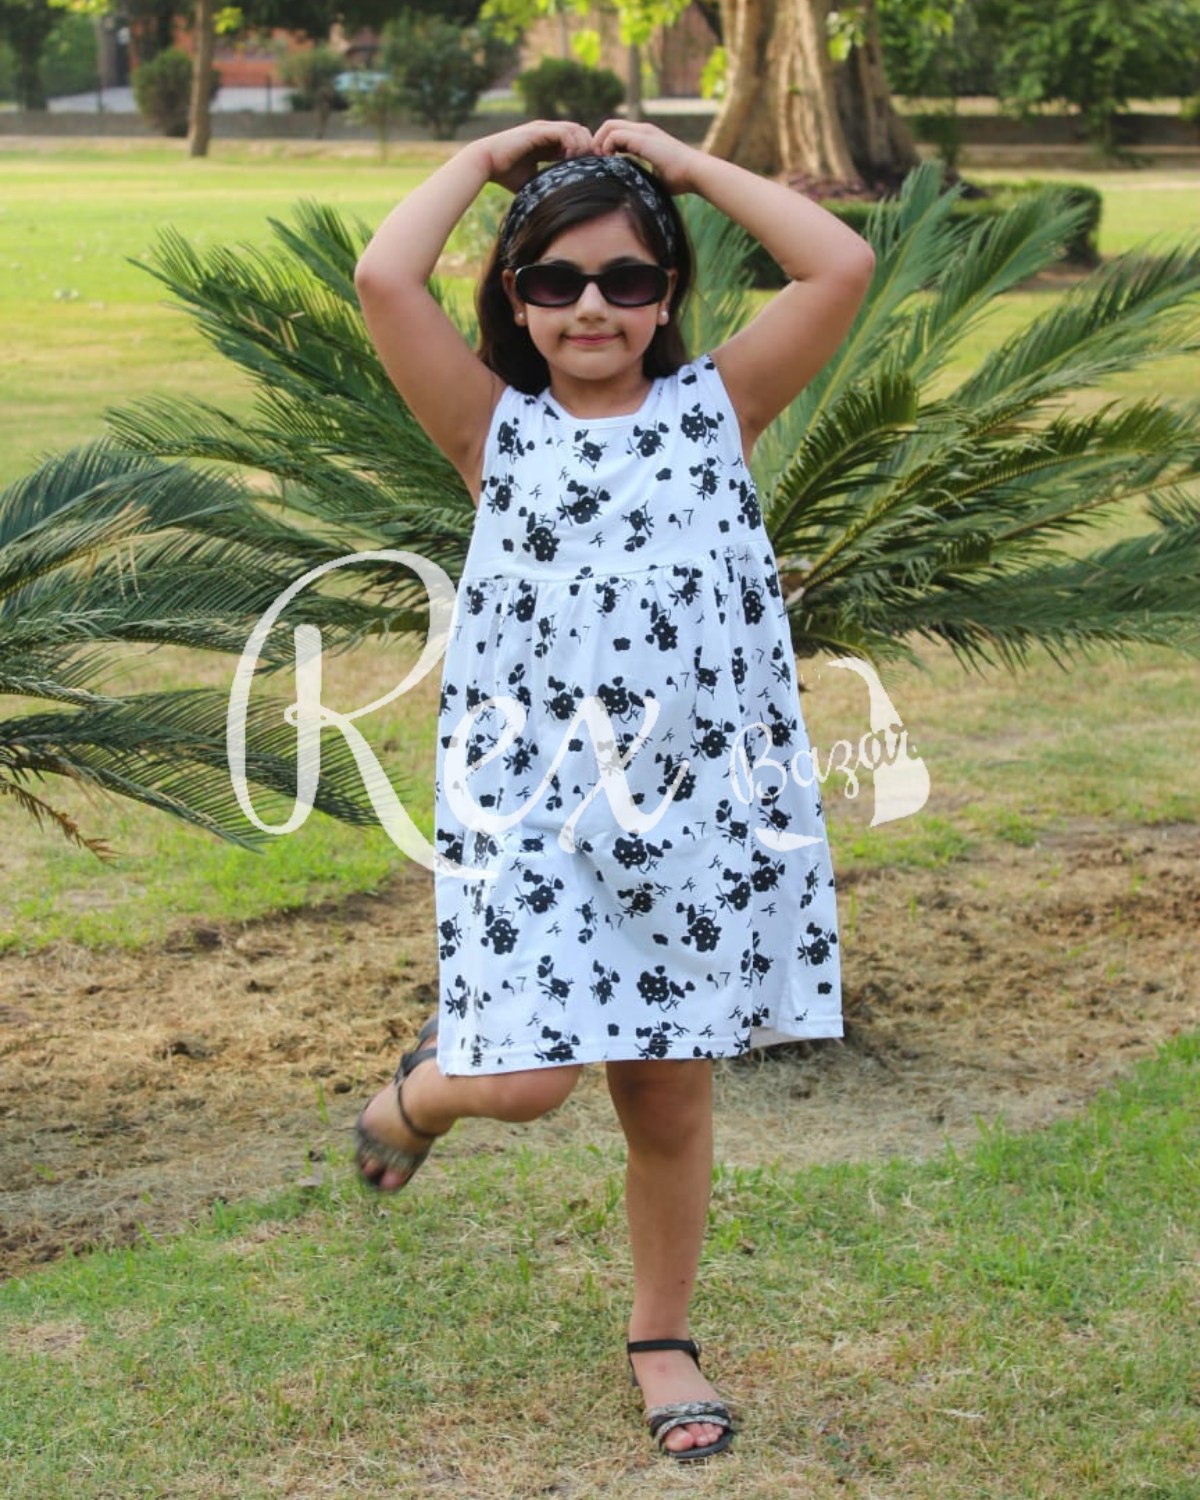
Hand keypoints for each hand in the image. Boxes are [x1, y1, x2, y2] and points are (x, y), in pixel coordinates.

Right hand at [480, 120, 596, 193]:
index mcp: (546, 142)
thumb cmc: (505, 174)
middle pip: (580, 132)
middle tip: (592, 165)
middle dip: (589, 148)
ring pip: (575, 129)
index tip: (591, 169)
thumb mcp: (532, 180)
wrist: (486, 163)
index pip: (575, 140)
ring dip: (583, 146)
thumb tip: (559, 202)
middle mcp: (547, 132)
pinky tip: (571, 159)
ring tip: (583, 163)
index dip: (586, 153)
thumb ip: (545, 183)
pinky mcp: (538, 131)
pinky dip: (572, 144)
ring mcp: (543, 129)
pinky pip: (564, 132)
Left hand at [591, 119, 699, 193]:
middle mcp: (643, 130)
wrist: (695, 173)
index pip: (618, 132)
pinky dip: (606, 146)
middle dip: (598, 141)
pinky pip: (615, 134)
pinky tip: (610, 160)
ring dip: (600, 143)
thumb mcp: (655, 176)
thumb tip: (631, 190)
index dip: (606, 144)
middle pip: (610, 125)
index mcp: (646, 138)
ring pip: (610, 126)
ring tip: (602, 160)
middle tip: (597, 160)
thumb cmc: (680, 179)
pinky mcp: (642, 138)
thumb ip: (642, 175)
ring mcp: (643, 132)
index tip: (603, 162)